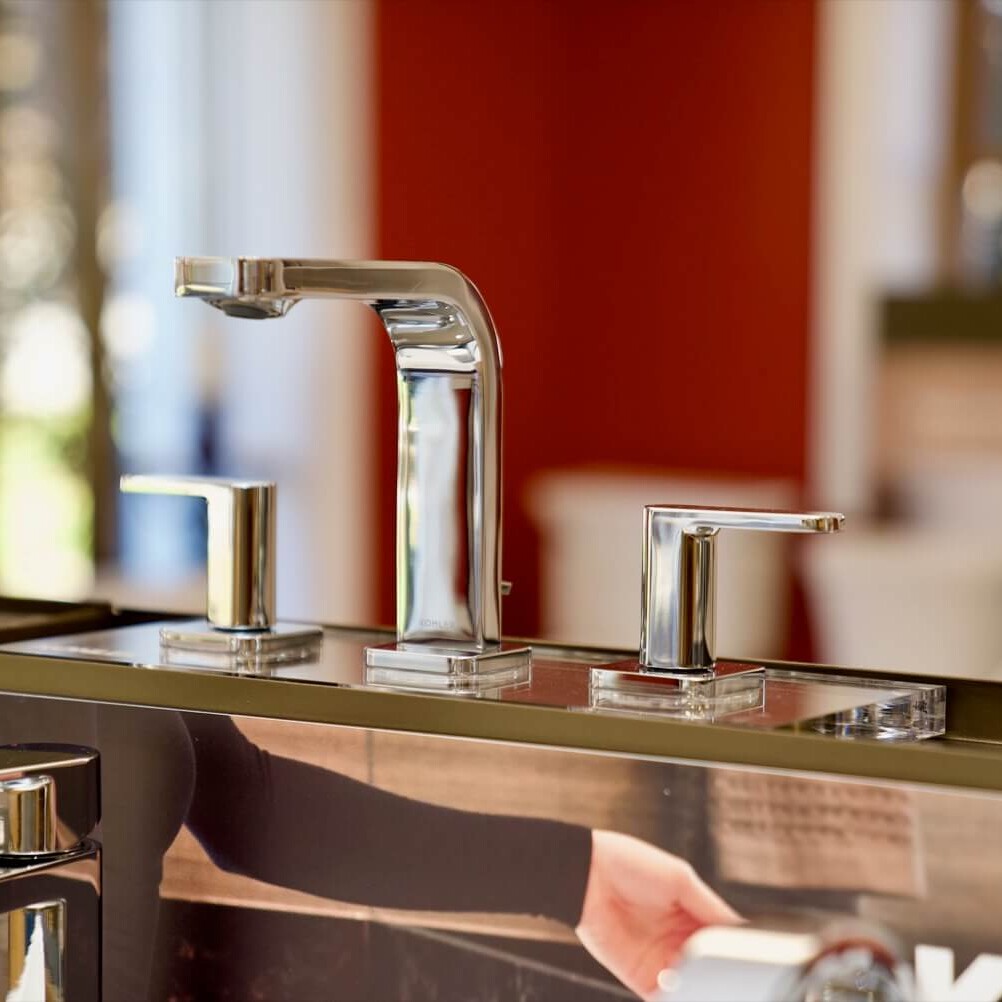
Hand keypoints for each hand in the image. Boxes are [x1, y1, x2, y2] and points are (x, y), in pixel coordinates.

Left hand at [575, 829, 740, 999]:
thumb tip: (742, 928)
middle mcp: (678, 941)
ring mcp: (661, 960)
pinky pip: (666, 999)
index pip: (722, 940)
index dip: (735, 952)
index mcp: (691, 915)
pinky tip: (689, 997)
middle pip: (711, 969)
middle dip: (724, 978)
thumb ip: (710, 907)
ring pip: (693, 988)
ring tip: (716, 992)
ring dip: (705, 992)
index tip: (752, 964)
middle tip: (736, 983)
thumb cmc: (629, 865)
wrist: (586, 875)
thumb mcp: (679, 878)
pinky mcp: (641, 978)